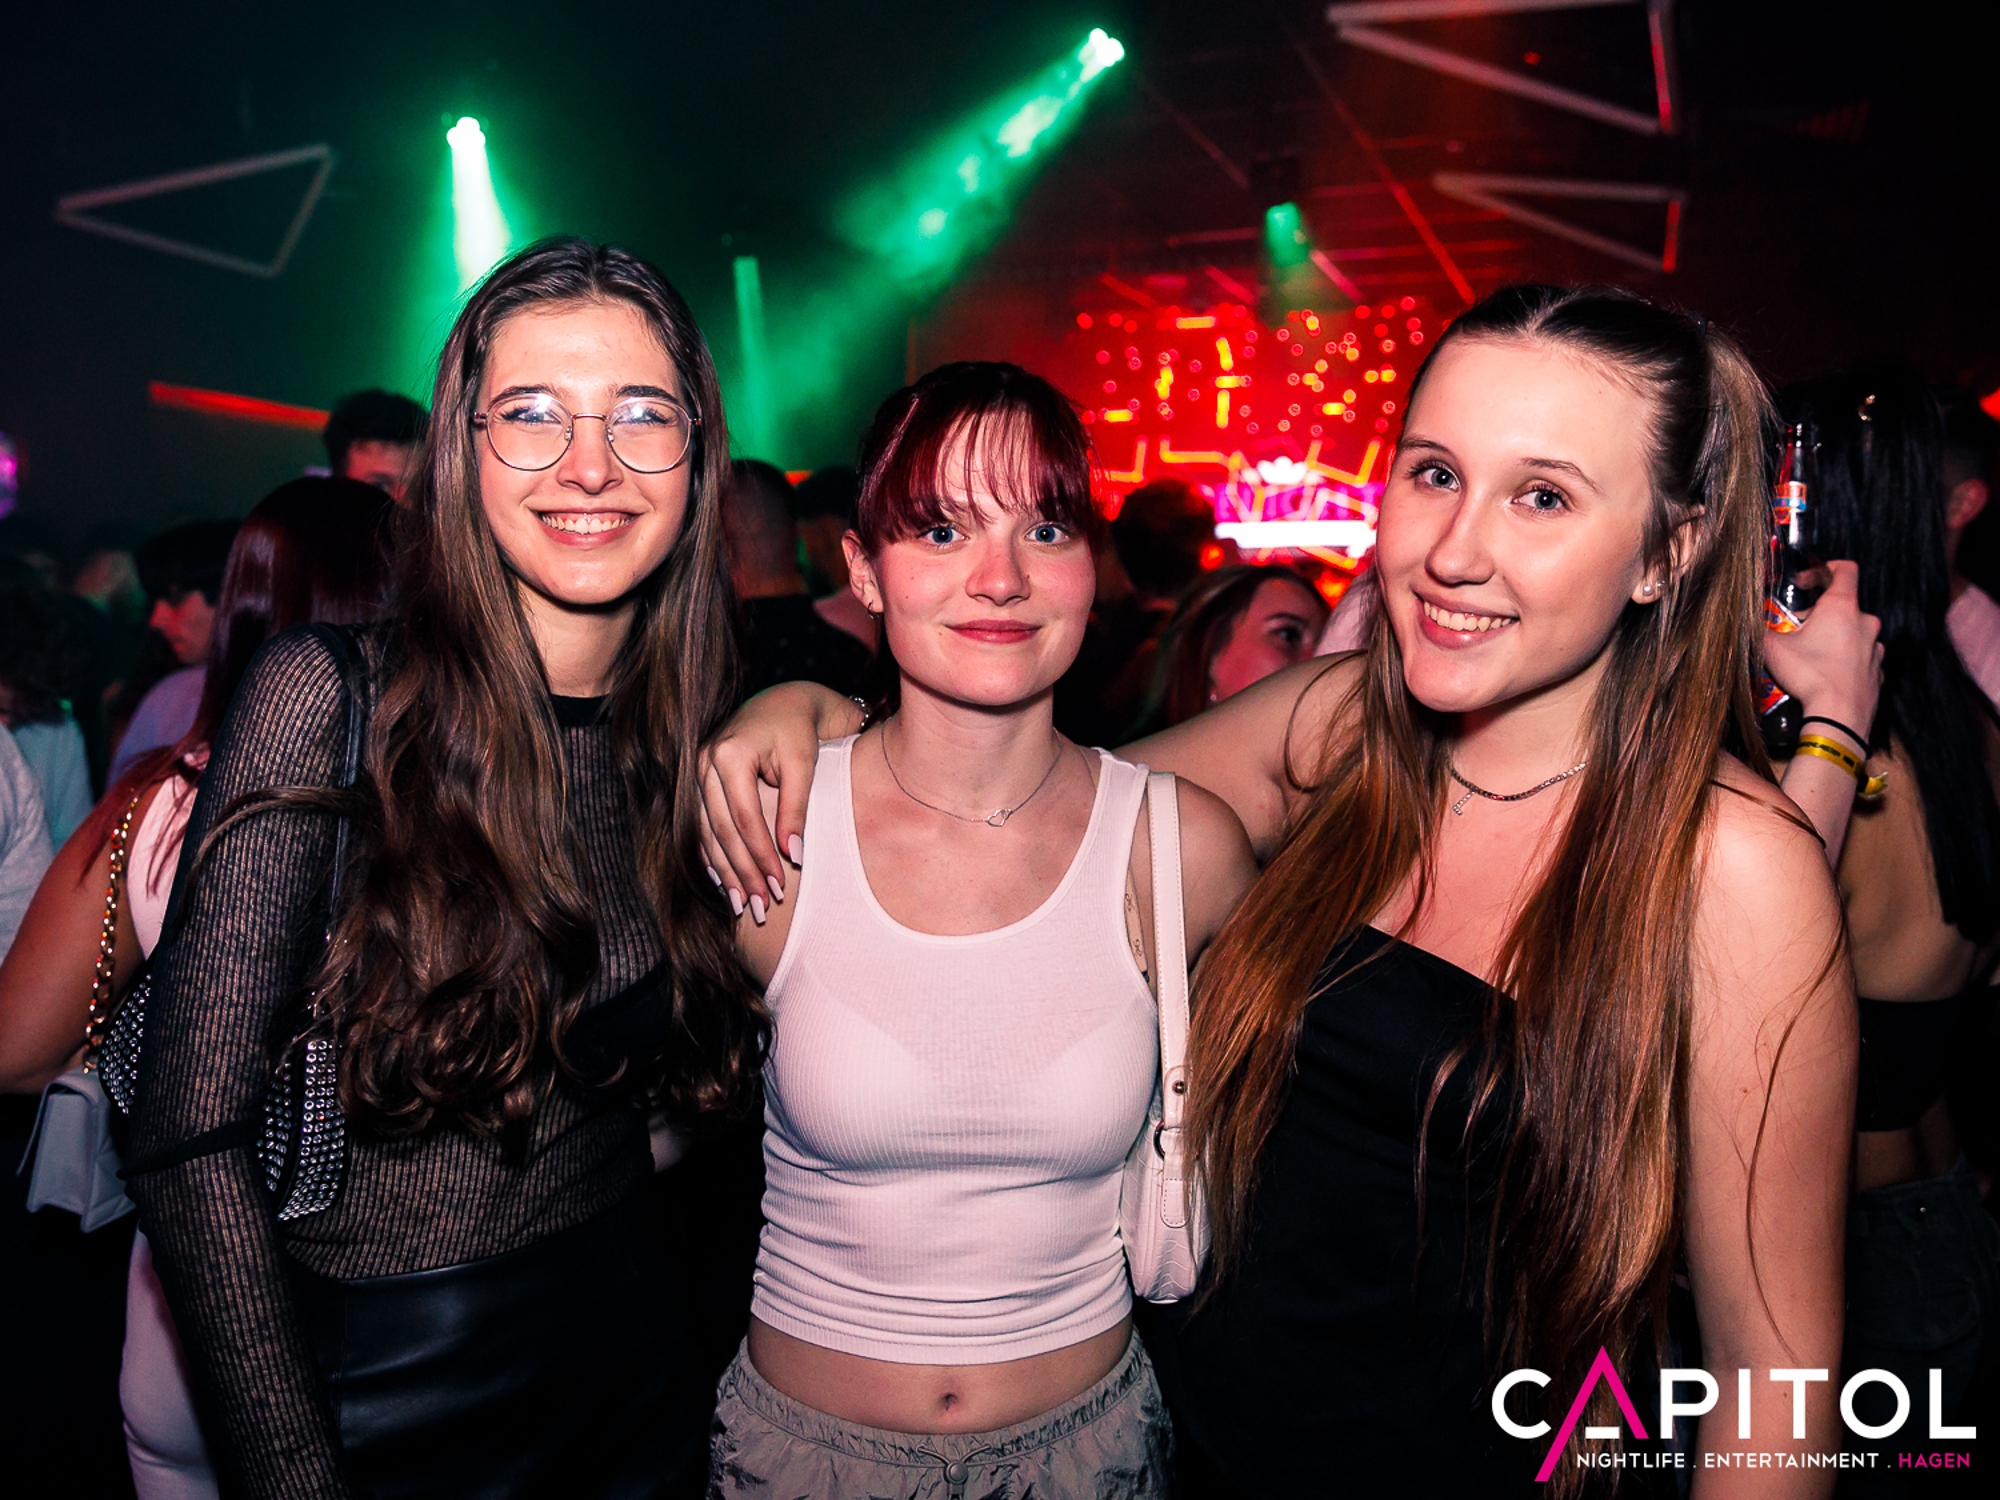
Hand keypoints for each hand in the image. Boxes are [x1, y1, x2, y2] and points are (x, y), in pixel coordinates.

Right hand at [696, 681, 861, 913]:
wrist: (783, 702)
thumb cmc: (798, 731)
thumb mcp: (804, 765)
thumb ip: (796, 808)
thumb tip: (793, 855)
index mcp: (728, 754)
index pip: (744, 818)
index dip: (760, 855)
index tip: (778, 885)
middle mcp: (703, 762)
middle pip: (721, 830)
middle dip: (741, 871)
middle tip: (761, 906)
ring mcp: (696, 771)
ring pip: (707, 832)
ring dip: (725, 871)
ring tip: (743, 904)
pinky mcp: (698, 781)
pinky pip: (702, 825)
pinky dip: (712, 855)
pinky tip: (723, 882)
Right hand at [1762, 560, 1882, 736]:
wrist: (1839, 716)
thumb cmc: (1810, 676)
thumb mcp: (1772, 649)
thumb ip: (1759, 629)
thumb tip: (1744, 620)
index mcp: (1842, 607)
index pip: (1845, 569)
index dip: (1823, 569)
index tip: (1806, 584)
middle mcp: (1865, 622)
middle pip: (1844, 605)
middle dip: (1820, 614)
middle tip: (1798, 631)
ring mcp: (1874, 647)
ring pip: (1854, 632)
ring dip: (1835, 638)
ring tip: (1813, 656)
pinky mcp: (1878, 670)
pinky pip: (1860, 657)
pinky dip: (1846, 660)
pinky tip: (1827, 675)